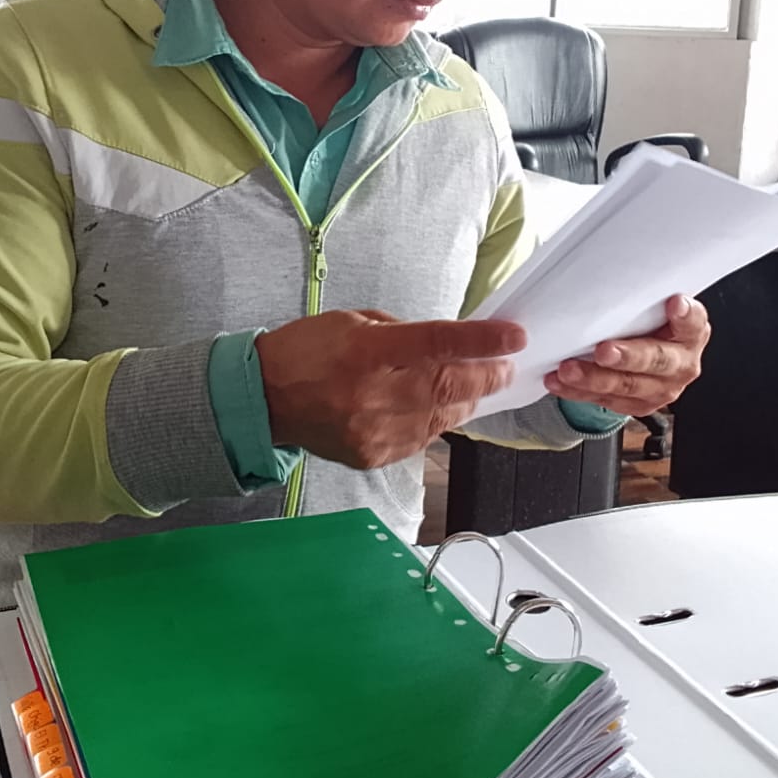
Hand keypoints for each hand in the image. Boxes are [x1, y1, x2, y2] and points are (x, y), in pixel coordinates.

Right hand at [257, 310, 523, 469]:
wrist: (263, 399)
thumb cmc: (307, 351)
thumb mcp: (353, 322)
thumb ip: (403, 334)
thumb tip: (448, 343)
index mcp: (367, 353)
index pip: (438, 344)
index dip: (481, 341)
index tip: (514, 337)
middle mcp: (374, 394)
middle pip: (450, 386)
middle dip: (487, 375)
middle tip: (506, 366)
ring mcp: (374, 431)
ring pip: (443, 417)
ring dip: (467, 400)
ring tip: (479, 385)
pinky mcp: (373, 456)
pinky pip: (422, 439)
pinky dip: (438, 421)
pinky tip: (442, 407)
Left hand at [542, 295, 709, 416]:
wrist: (647, 357)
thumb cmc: (649, 324)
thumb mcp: (653, 306)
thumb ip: (643, 296)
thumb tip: (608, 271)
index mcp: (691, 332)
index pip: (694, 322)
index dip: (686, 315)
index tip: (674, 302)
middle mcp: (681, 363)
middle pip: (656, 360)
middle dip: (627, 356)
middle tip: (603, 350)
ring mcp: (661, 388)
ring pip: (627, 386)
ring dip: (593, 378)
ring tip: (568, 369)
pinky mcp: (639, 405)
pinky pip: (606, 401)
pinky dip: (578, 392)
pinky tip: (560, 382)